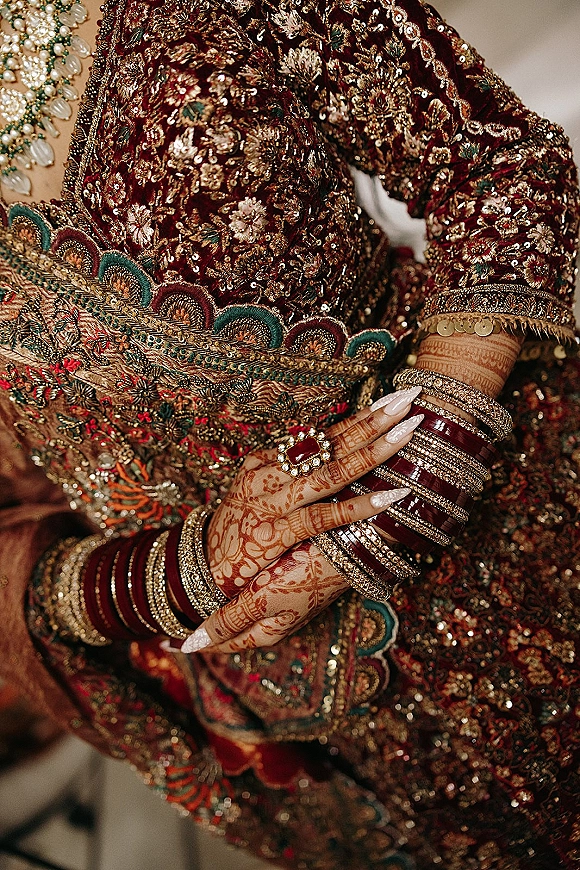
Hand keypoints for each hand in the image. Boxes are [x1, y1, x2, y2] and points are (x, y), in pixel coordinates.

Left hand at [182, 540, 348, 652]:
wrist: (350, 546)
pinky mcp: (294, 581)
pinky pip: (257, 590)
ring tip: (197, 599)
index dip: (195, 643)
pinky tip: (231, 576)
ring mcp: (287, 601)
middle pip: (234, 628)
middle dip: (207, 628)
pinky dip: (238, 589)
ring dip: (222, 607)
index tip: (167, 643)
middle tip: (177, 622)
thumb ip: (231, 619)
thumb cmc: (304, 573)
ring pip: (245, 609)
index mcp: (267, 630)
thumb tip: (194, 643)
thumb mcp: (263, 598)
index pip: (223, 642)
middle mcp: (276, 619)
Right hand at [207, 387, 423, 597]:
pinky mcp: (273, 535)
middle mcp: (269, 474)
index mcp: (267, 462)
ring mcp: (271, 503)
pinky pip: (323, 517)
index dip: (360, 417)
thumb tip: (330, 456)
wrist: (197, 572)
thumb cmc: (237, 534)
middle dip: (374, 418)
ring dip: (374, 451)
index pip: (322, 434)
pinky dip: (359, 507)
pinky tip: (390, 496)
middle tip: (409, 397)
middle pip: (331, 441)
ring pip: (331, 471)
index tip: (393, 400)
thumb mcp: (257, 497)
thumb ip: (289, 477)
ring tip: (408, 431)